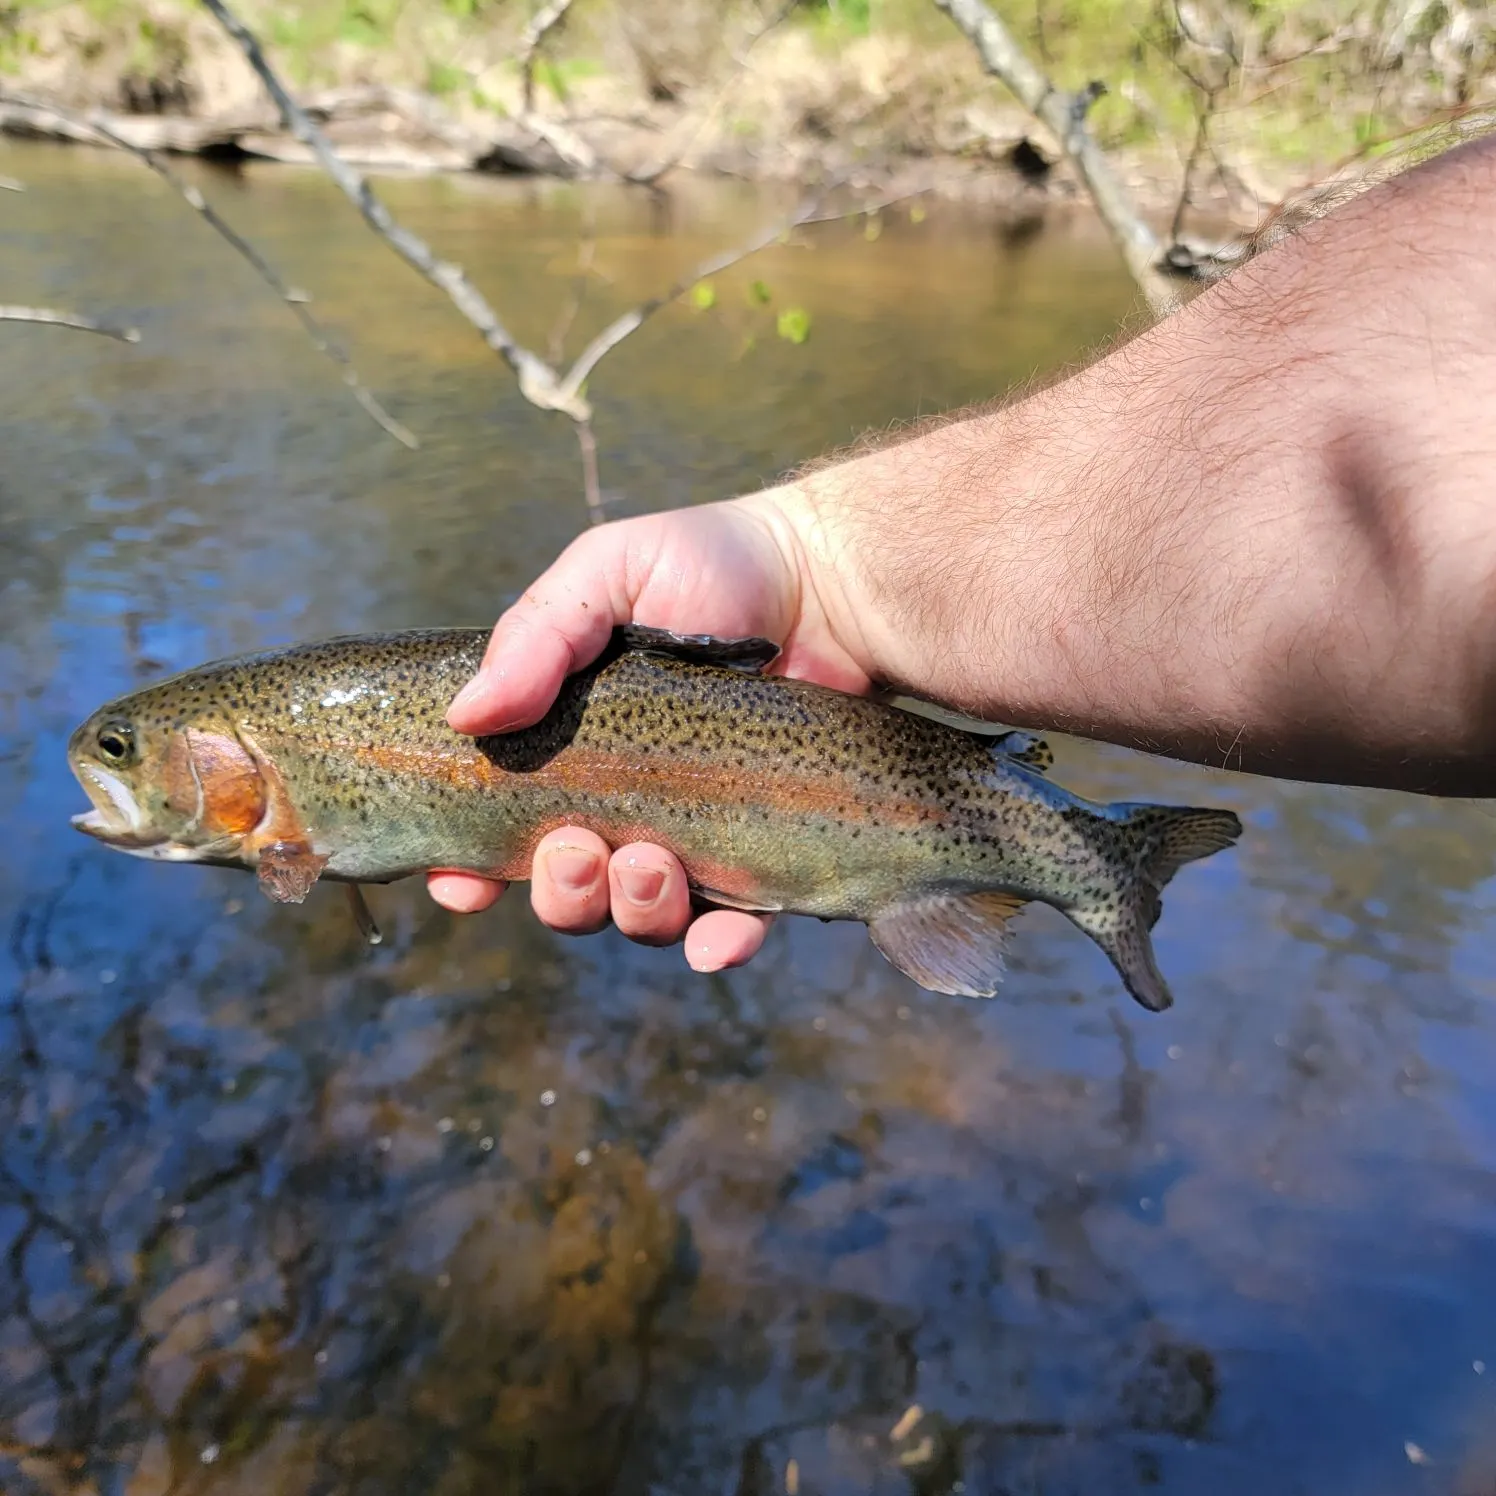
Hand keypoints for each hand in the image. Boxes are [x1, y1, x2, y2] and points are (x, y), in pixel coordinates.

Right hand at [429, 488, 873, 971]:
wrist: (827, 580)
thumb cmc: (708, 565)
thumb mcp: (606, 574)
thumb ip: (536, 636)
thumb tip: (466, 717)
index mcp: (568, 751)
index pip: (499, 832)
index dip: (468, 872)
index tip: (460, 881)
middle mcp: (621, 805)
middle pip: (567, 891)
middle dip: (560, 891)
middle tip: (579, 849)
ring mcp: (691, 836)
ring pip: (640, 917)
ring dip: (632, 910)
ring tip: (652, 864)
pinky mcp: (761, 854)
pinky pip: (732, 926)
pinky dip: (716, 946)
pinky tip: (717, 940)